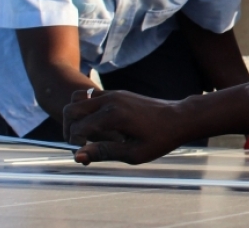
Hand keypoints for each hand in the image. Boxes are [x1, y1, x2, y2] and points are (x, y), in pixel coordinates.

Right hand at [64, 89, 182, 164]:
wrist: (180, 118)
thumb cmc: (160, 139)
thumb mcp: (134, 153)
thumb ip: (104, 152)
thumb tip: (78, 156)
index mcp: (113, 116)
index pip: (77, 129)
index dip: (76, 145)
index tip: (88, 155)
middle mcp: (110, 100)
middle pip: (71, 109)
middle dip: (68, 128)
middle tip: (80, 144)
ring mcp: (114, 94)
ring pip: (78, 99)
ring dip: (75, 116)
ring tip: (85, 133)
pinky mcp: (118, 93)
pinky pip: (91, 96)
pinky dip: (86, 109)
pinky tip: (97, 125)